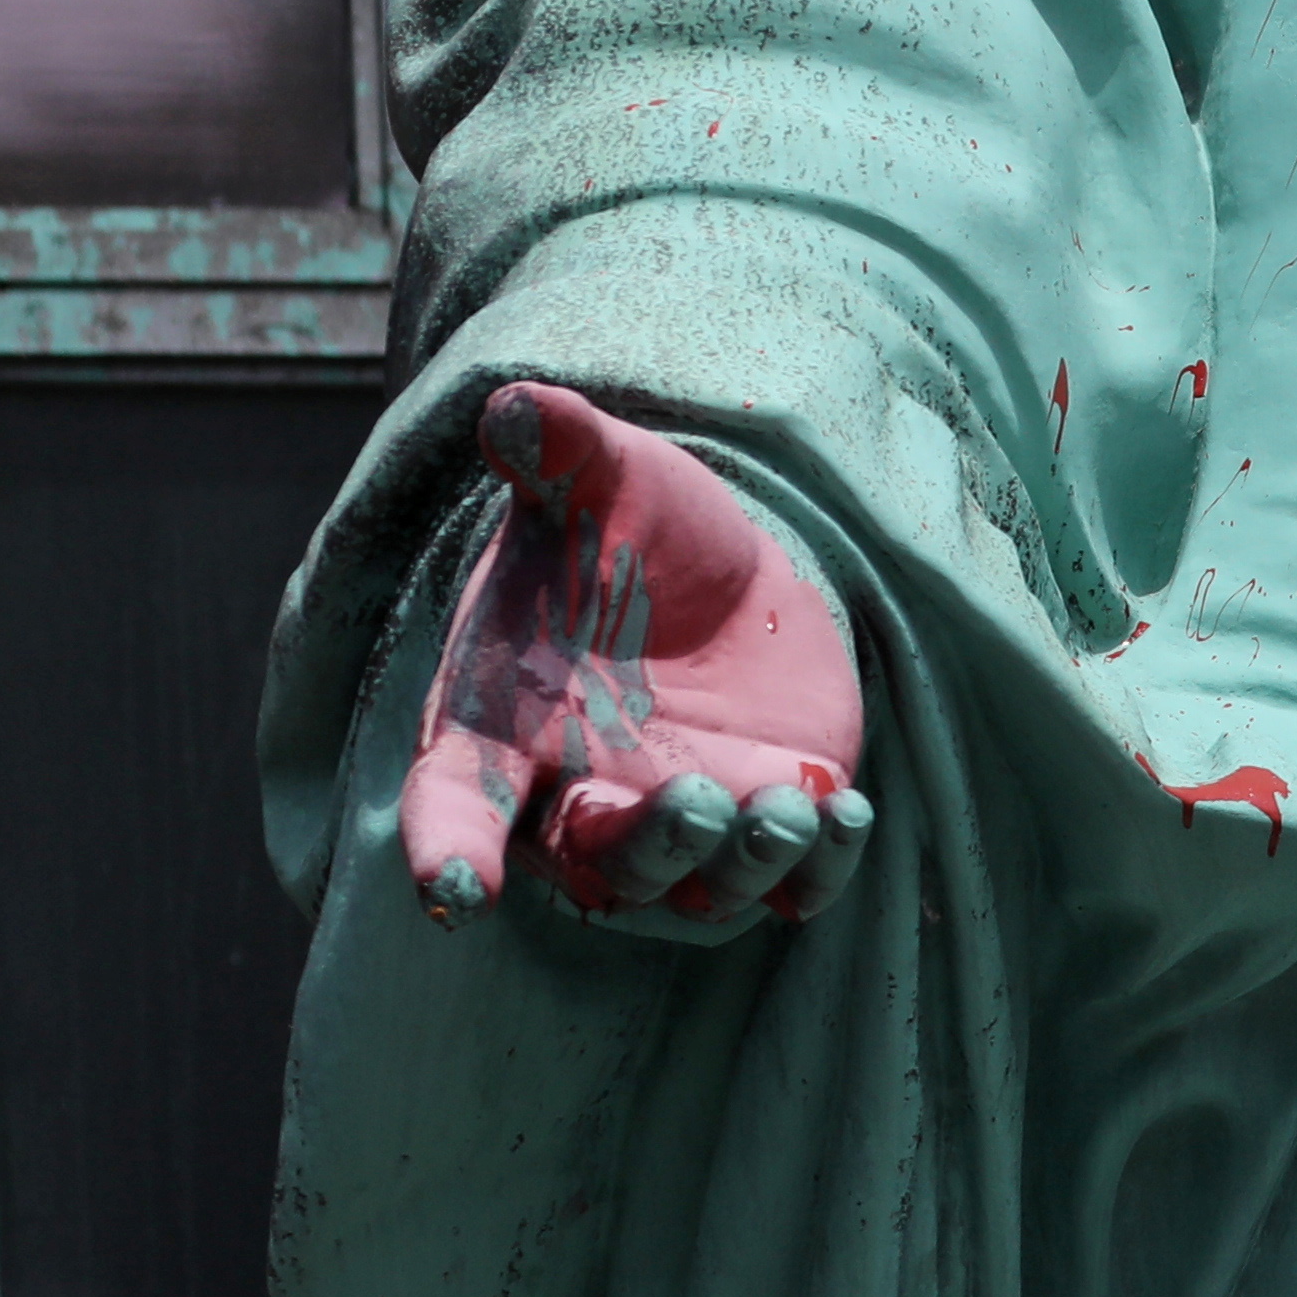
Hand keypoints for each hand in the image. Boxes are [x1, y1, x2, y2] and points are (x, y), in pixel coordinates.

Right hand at [393, 380, 876, 940]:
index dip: (448, 847)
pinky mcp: (767, 838)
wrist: (717, 571)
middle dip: (648, 848)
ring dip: (744, 866)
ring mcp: (677, 832)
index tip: (456, 889)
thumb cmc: (624, 533)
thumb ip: (557, 453)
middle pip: (597, 865)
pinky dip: (821, 865)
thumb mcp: (597, 482)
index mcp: (501, 727)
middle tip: (701, 800)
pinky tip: (848, 812)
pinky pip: (791, 883)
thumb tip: (516, 405)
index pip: (453, 802)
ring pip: (698, 891)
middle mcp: (580, 803)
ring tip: (791, 809)